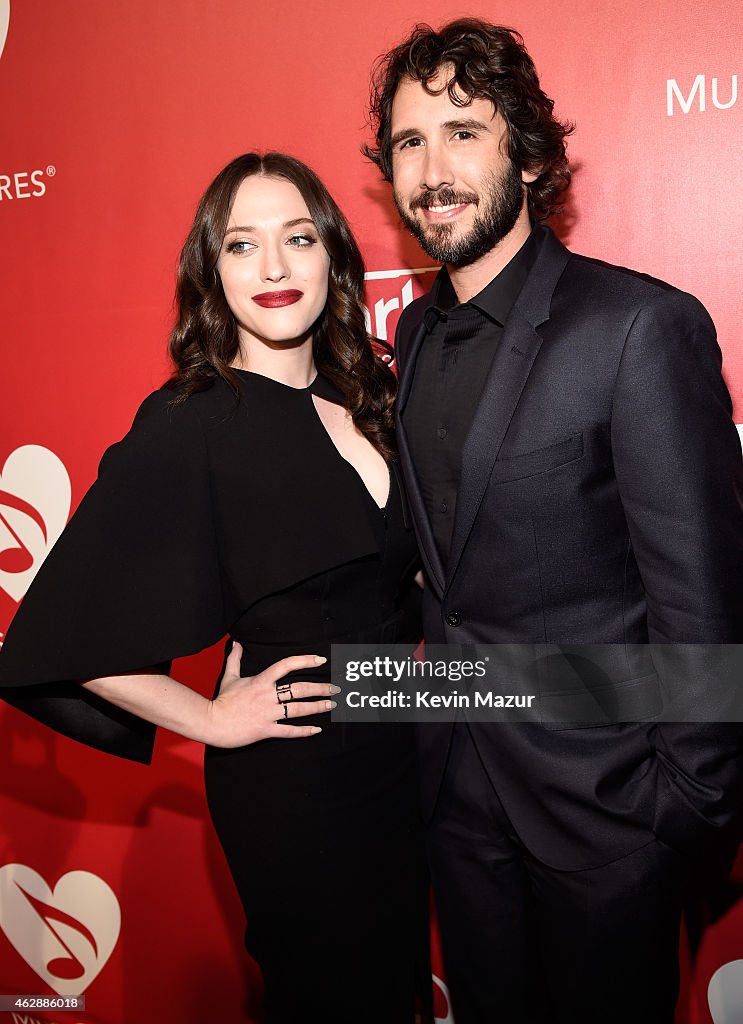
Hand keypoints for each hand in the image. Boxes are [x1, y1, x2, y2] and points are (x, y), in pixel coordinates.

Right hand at [206, 642, 338, 746]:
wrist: (211, 722)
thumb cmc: (222, 700)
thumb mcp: (230, 676)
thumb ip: (236, 659)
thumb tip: (237, 643)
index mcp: (261, 681)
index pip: (287, 665)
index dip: (305, 660)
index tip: (320, 660)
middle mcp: (268, 696)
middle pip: (300, 689)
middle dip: (321, 688)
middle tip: (336, 688)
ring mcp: (268, 713)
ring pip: (299, 709)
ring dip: (318, 706)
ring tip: (332, 705)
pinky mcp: (266, 730)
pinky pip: (289, 731)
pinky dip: (304, 731)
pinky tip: (316, 729)